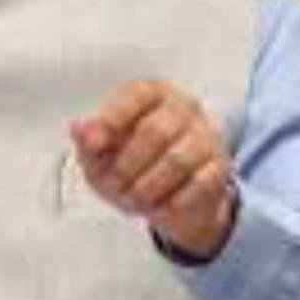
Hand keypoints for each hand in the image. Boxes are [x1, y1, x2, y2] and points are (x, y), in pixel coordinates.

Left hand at [70, 79, 236, 260]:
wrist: (172, 200)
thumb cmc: (130, 164)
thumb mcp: (101, 155)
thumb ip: (88, 141)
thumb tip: (80, 129)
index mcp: (150, 94)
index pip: (135, 95)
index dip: (112, 119)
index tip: (93, 144)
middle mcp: (182, 107)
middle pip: (155, 131)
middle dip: (127, 165)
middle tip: (114, 185)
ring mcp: (205, 135)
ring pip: (178, 159)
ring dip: (149, 186)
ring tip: (134, 199)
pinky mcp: (219, 167)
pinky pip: (200, 184)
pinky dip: (174, 201)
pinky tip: (161, 206)